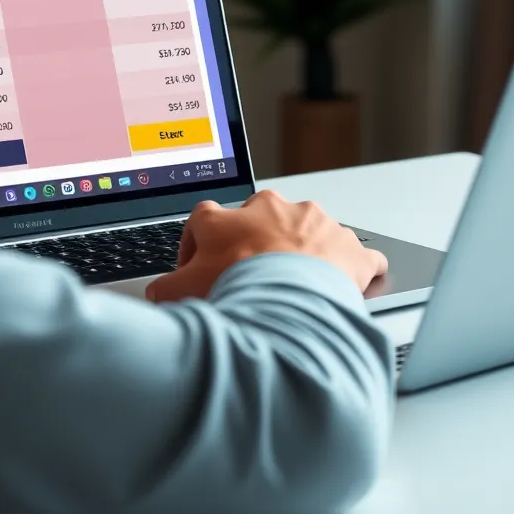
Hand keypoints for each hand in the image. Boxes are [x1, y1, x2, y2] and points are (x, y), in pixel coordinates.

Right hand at [146, 189, 387, 302]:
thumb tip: (156, 295)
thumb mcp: (182, 293)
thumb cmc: (236, 292)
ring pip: (306, 231)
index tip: (202, 268)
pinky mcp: (346, 245)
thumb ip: (164, 290)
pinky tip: (353, 281)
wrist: (287, 304)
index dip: (198, 246)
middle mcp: (270, 208)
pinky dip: (355, 267)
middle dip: (254, 245)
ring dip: (303, 253)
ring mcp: (312, 222)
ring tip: (299, 286)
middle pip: (258, 221)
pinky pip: (357, 253)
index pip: (203, 221)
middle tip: (251, 279)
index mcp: (226, 217)